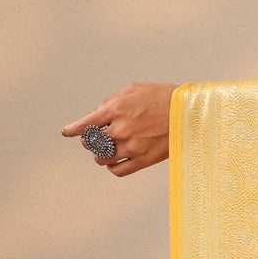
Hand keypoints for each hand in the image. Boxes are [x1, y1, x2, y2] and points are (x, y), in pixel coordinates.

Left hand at [61, 82, 178, 175]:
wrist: (190, 112)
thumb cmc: (162, 96)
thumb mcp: (133, 88)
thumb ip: (112, 100)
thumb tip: (98, 113)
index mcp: (116, 109)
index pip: (84, 124)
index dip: (72, 129)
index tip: (67, 132)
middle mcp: (121, 129)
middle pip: (91, 143)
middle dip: (90, 141)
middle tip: (95, 139)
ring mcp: (132, 146)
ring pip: (102, 158)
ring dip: (100, 155)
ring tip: (106, 150)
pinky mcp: (144, 159)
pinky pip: (118, 170)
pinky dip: (112, 167)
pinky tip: (114, 162)